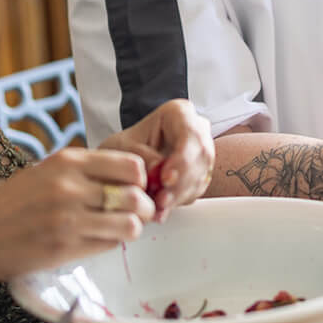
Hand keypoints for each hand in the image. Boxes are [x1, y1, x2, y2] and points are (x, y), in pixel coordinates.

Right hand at [0, 146, 153, 286]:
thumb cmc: (2, 205)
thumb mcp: (40, 173)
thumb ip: (78, 173)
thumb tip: (122, 179)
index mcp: (66, 162)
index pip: (129, 164)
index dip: (140, 178)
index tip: (137, 186)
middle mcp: (70, 187)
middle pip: (135, 195)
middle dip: (145, 206)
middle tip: (141, 212)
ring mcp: (68, 219)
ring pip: (129, 224)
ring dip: (132, 228)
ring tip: (122, 229)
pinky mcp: (64, 249)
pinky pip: (109, 245)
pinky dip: (112, 243)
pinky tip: (100, 240)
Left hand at [106, 99, 214, 219]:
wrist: (122, 160)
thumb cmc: (124, 147)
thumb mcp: (124, 148)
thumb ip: (141, 157)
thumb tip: (158, 170)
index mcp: (179, 113)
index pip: (190, 135)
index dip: (182, 159)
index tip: (166, 178)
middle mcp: (196, 130)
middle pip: (200, 157)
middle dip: (181, 183)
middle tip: (162, 200)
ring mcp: (200, 152)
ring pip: (201, 175)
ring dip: (180, 195)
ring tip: (158, 208)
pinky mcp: (199, 173)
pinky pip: (196, 188)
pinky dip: (179, 201)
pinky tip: (163, 209)